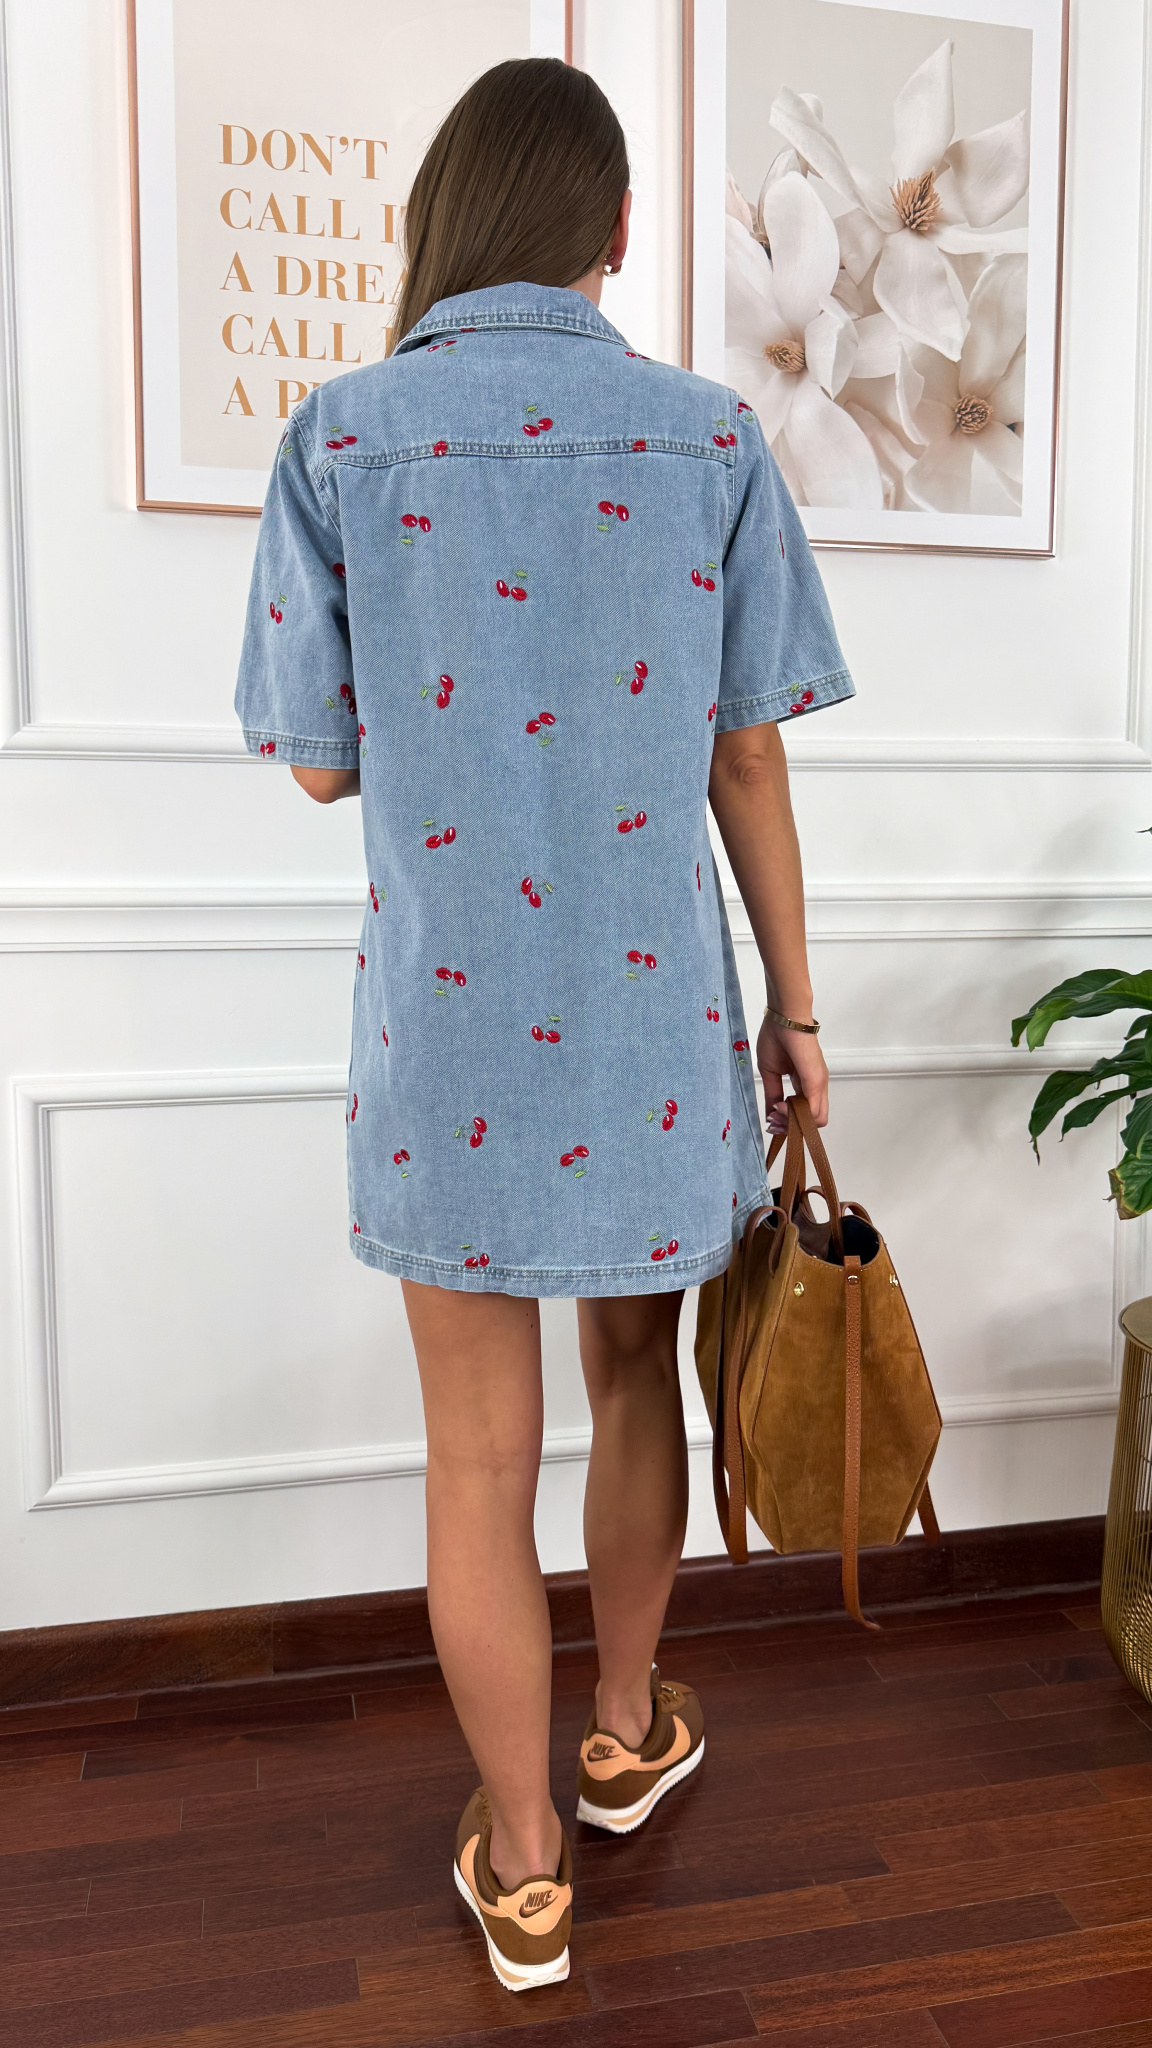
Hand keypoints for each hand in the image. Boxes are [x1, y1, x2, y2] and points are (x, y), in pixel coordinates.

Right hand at [758, 1017, 828, 1134]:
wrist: (784, 1017)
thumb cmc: (777, 1037)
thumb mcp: (771, 1072)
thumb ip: (773, 1094)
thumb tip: (770, 1114)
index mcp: (806, 1084)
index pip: (804, 1114)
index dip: (788, 1123)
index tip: (770, 1121)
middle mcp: (816, 1086)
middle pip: (812, 1122)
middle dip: (790, 1127)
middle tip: (772, 1121)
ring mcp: (819, 1084)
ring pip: (816, 1120)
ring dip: (792, 1123)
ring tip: (775, 1112)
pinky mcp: (817, 1081)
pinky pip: (813, 1111)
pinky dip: (795, 1115)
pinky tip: (779, 1106)